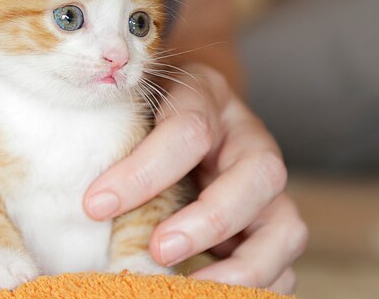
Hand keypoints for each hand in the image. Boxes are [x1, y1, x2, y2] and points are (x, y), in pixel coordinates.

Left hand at [84, 62, 307, 293]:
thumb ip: (120, 140)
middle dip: (209, 219)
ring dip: (242, 268)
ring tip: (189, 287)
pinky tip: (208, 290)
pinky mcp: (274, 228)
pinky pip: (284, 266)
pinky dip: (255, 288)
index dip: (144, 172)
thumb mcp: (134, 109)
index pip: (190, 129)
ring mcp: (270, 189)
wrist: (187, 117)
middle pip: (259, 174)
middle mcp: (250, 142)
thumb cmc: (150, 115)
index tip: (96, 205)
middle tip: (159, 249)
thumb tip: (91, 204)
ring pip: (287, 228)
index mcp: (211, 99)